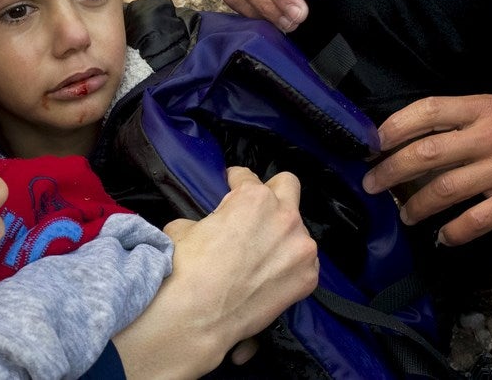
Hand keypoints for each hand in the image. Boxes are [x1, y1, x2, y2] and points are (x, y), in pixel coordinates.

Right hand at [113, 167, 318, 377]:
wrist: (197, 315)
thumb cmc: (187, 270)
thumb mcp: (182, 227)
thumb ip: (207, 219)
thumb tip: (208, 226)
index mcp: (253, 198)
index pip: (247, 176)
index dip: (235, 180)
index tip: (233, 185)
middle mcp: (284, 216)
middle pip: (288, 186)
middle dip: (272, 191)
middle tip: (257, 208)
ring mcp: (301, 248)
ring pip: (298, 228)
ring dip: (281, 234)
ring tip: (260, 252)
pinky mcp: (308, 277)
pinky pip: (304, 261)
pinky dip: (289, 263)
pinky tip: (269, 274)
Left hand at [364, 95, 491, 245]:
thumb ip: (455, 121)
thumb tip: (402, 139)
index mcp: (481, 108)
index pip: (428, 111)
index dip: (395, 126)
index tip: (373, 143)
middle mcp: (490, 137)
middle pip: (428, 153)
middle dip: (391, 171)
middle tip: (371, 184)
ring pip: (445, 189)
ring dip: (416, 205)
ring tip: (404, 213)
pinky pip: (476, 220)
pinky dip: (454, 232)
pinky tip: (442, 236)